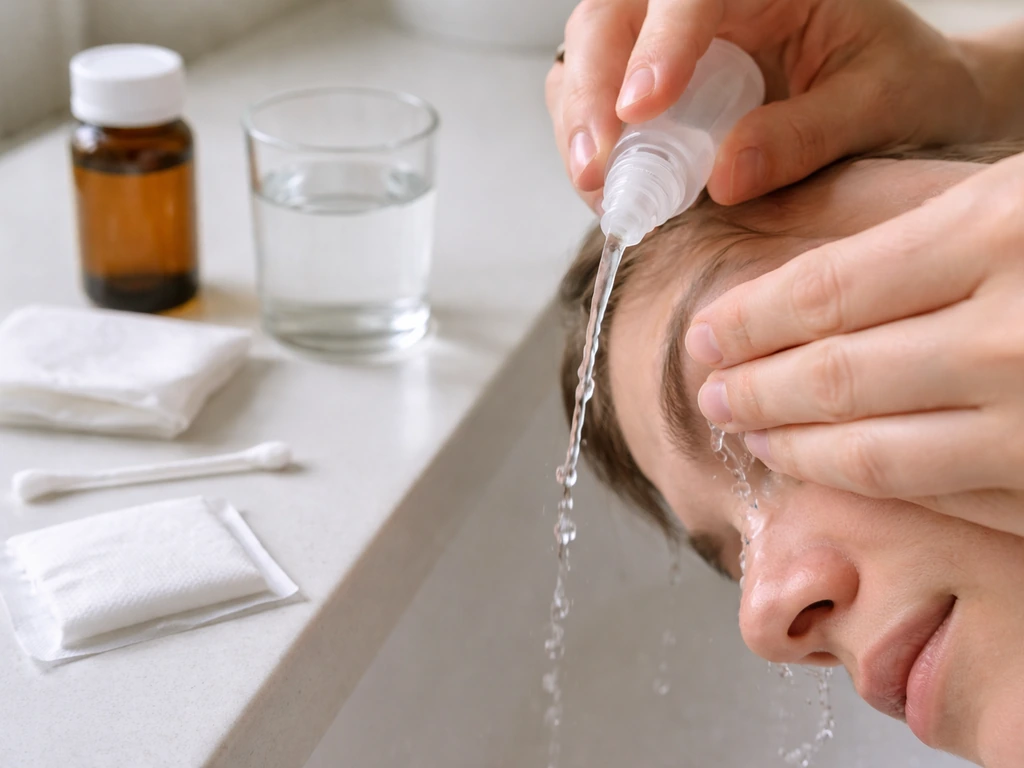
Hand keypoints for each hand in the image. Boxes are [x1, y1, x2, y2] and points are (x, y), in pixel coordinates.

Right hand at [545, 0, 989, 210]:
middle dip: (594, 90)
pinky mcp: (655, 80)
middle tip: (599, 168)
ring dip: (579, 118)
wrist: (910, 97)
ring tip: (597, 184)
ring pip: (589, 51)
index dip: (659, 45)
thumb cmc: (905, 84)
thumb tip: (724, 178)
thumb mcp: (879, 104)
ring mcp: (672, 38)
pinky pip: (595, 96)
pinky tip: (607, 183)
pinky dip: (589, 140)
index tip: (643, 109)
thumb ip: (806, 135)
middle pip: (613, 15)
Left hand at [686, 151, 1023, 536]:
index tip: (703, 333)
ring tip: (747, 431)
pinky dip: (867, 482)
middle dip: (754, 387)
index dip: (748, 319)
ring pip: (876, 450)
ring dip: (794, 445)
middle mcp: (1017, 333)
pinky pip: (942, 492)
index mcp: (1006, 230)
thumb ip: (923, 236)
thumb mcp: (1018, 196)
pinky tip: (827, 467)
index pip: (827, 288)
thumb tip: (799, 291)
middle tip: (708, 390)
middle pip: (837, 373)